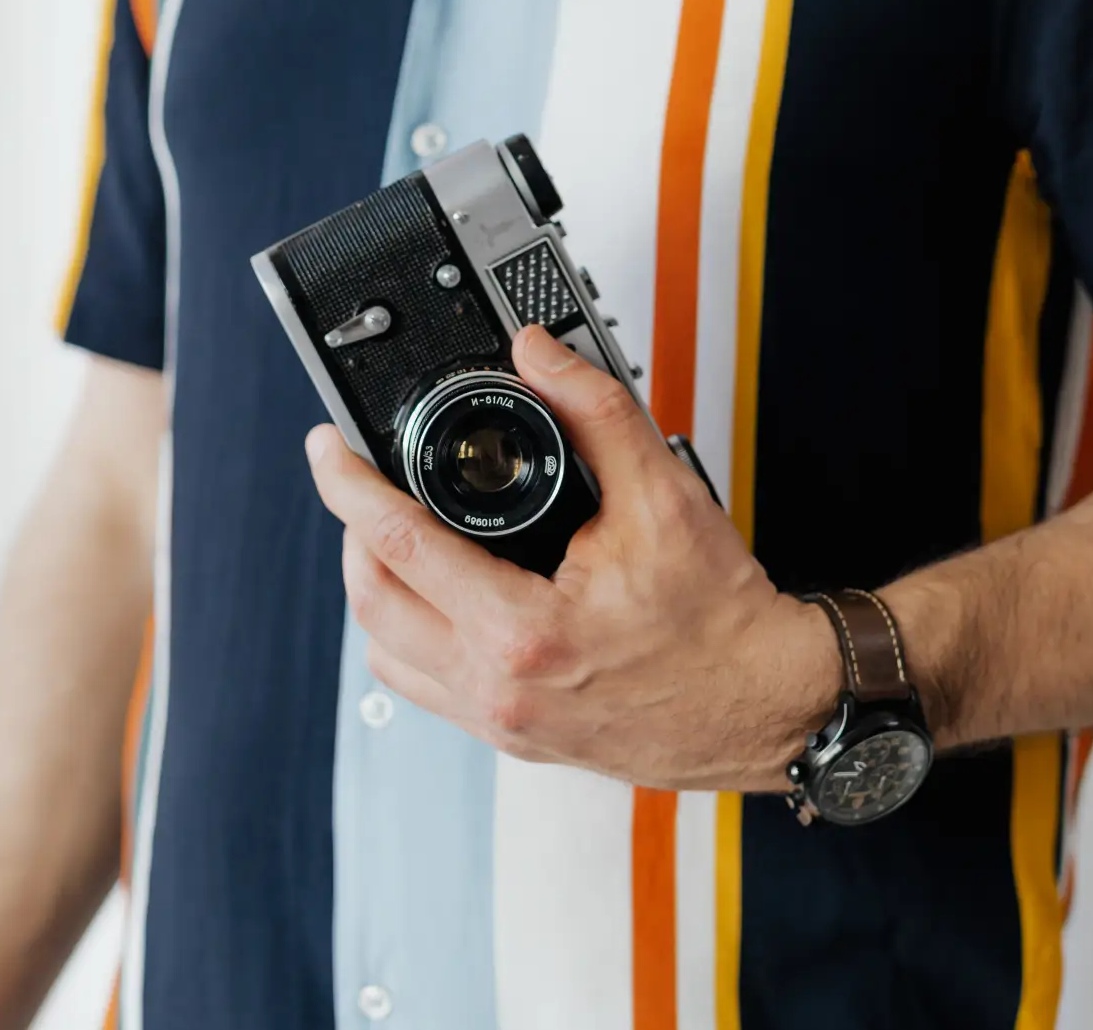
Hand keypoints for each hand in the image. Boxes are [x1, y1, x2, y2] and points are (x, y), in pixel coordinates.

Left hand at [305, 325, 840, 791]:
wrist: (764, 703)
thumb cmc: (722, 618)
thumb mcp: (664, 493)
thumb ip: (592, 410)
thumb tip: (539, 354)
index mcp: (525, 632)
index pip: (400, 544)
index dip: (348, 485)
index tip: (327, 448)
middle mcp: (499, 688)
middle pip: (372, 602)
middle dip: (354, 531)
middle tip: (363, 482)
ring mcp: (501, 722)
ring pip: (387, 654)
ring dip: (377, 589)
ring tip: (398, 534)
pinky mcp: (513, 739)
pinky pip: (424, 688)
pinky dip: (410, 636)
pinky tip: (438, 597)